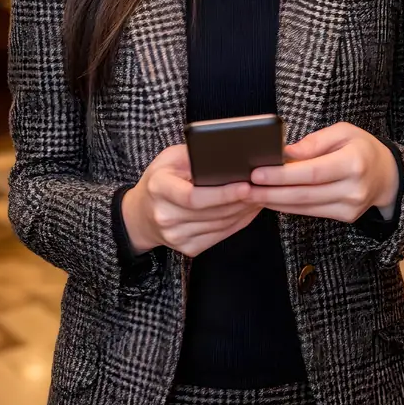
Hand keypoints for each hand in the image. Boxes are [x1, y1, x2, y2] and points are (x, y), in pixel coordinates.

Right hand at [122, 144, 260, 257]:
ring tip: (260, 196)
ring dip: (244, 212)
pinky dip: (238, 223)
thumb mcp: (169, 159)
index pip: (193, 197)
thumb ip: (193, 155)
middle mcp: (165, 217)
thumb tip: (227, 155)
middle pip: (211, 213)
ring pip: (220, 225)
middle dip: (241, 201)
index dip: (222, 194)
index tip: (246, 185)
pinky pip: (220, 236)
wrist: (140, 215)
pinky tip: (248, 210)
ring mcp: (176, 237)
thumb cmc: (159, 181)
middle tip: (263, 188)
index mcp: (159, 189)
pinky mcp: (188, 249)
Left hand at [248, 122, 398, 222]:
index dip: (282, 175)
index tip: (257, 173)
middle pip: (305, 193)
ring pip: (305, 206)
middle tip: (244, 188)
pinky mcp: (346, 217)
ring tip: (250, 195)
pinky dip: (288, 207)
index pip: (312, 171)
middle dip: (271, 192)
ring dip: (275, 202)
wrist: (387, 175)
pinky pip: (311, 213)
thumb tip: (285, 153)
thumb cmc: (361, 148)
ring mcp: (351, 206)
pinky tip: (270, 201)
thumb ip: (314, 142)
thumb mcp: (343, 132)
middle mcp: (354, 188)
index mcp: (354, 162)